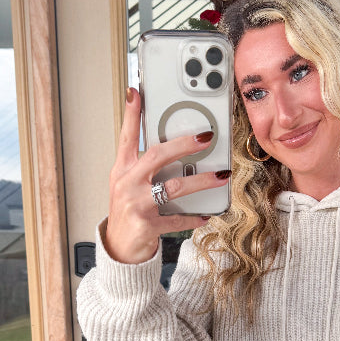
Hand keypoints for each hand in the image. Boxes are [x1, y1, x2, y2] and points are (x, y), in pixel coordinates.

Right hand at [104, 87, 229, 264]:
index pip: (127, 137)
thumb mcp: (128, 185)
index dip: (132, 114)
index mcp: (122, 170)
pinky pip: (177, 218)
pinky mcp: (147, 224)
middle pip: (157, 156)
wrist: (119, 248)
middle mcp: (127, 183)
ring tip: (220, 176)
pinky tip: (206, 215)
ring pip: (173, 187)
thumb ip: (145, 167)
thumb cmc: (128, 212)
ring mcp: (136, 204)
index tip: (136, 92)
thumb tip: (176, 149)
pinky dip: (194, 217)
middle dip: (183, 144)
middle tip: (206, 137)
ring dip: (200, 180)